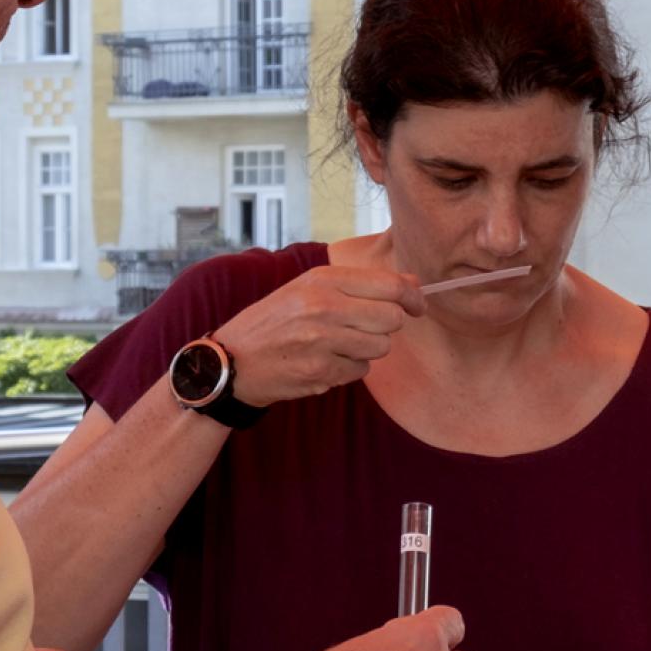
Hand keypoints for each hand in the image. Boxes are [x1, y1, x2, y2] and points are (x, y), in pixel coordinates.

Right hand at [207, 266, 424, 406]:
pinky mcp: (320, 370)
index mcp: (322, 279)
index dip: (412, 297)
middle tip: (364, 328)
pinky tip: (324, 361)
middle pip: (391, 319)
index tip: (417, 306)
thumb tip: (413, 285)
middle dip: (386, 327)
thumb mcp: (309, 289)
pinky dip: (349, 369)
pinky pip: (361, 371)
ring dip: (366, 350)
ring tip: (337, 345)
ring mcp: (322, 340)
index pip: (389, 284)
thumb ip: (360, 285)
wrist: (233, 360)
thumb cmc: (274, 322)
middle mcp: (323, 305)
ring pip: (380, 347)